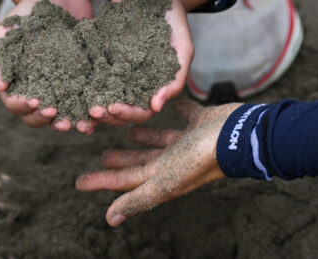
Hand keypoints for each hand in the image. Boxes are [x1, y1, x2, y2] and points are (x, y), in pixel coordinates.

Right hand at [0, 0, 101, 132]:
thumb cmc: (26, 14)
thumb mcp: (6, 29)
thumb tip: (0, 84)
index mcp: (16, 83)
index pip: (15, 104)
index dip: (23, 107)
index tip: (35, 101)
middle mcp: (37, 91)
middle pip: (37, 118)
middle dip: (48, 120)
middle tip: (59, 118)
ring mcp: (59, 89)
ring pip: (62, 116)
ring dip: (71, 123)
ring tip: (82, 126)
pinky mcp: (81, 82)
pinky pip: (84, 102)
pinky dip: (90, 111)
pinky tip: (99, 113)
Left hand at [76, 98, 242, 226]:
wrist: (238, 134)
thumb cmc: (201, 158)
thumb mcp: (166, 181)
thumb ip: (138, 198)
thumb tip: (109, 219)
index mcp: (164, 175)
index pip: (126, 179)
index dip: (102, 181)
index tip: (78, 181)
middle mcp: (175, 159)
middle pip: (141, 160)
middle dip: (121, 159)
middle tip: (102, 153)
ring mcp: (189, 141)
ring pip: (160, 138)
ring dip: (144, 135)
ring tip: (127, 129)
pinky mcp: (200, 120)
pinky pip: (183, 111)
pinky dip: (173, 105)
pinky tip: (163, 98)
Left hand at [83, 0, 192, 129]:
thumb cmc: (174, 18)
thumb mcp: (182, 47)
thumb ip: (175, 77)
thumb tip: (156, 107)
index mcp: (153, 85)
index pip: (140, 111)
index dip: (127, 114)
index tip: (113, 108)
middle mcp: (133, 81)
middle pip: (118, 108)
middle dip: (105, 113)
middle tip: (92, 110)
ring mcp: (115, 67)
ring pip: (100, 94)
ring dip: (89, 103)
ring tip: (78, 104)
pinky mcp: (100, 52)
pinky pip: (88, 69)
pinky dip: (79, 79)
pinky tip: (67, 81)